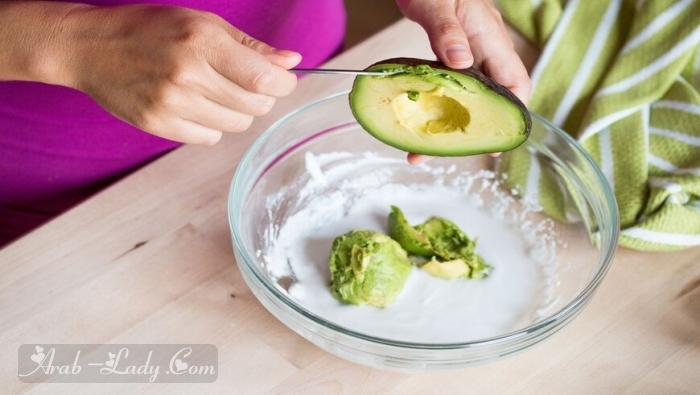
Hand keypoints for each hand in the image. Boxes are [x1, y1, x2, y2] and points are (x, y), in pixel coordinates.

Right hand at [63, 4, 300, 144]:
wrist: (91, 47)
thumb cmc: (150, 29)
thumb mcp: (202, 22)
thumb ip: (249, 46)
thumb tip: (291, 62)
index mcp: (201, 43)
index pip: (263, 78)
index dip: (284, 83)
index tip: (284, 79)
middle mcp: (187, 76)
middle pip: (255, 105)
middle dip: (263, 96)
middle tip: (249, 82)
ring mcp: (171, 105)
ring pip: (237, 124)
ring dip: (239, 110)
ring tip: (219, 91)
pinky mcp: (159, 126)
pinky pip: (210, 137)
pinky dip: (214, 123)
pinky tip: (199, 105)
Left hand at [395, 0, 530, 163]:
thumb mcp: (437, 2)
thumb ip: (448, 31)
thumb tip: (461, 63)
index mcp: (490, 38)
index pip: (514, 85)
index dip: (510, 116)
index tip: (492, 143)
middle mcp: (482, 50)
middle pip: (488, 100)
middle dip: (467, 130)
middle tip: (435, 151)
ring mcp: (466, 53)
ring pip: (465, 96)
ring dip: (444, 121)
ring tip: (417, 145)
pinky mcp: (448, 53)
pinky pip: (447, 85)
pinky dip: (433, 104)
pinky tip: (416, 117)